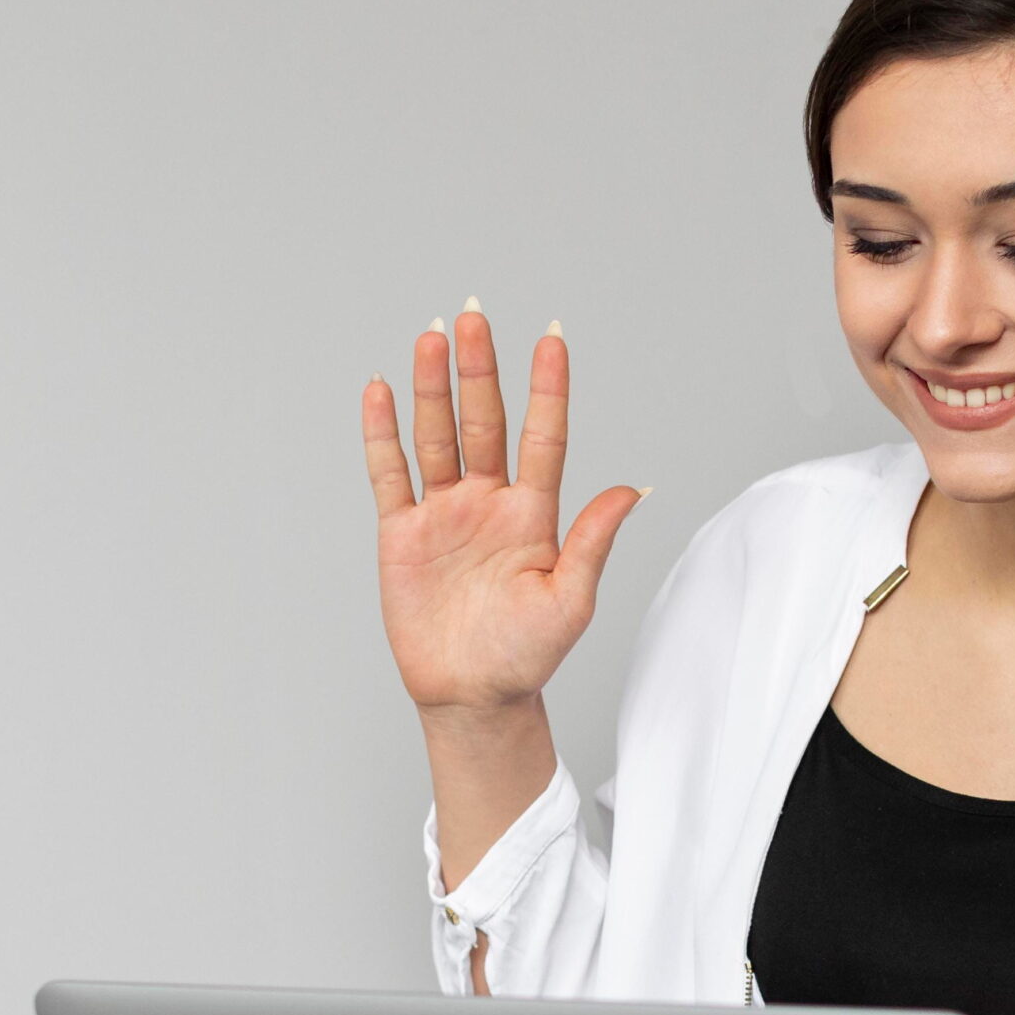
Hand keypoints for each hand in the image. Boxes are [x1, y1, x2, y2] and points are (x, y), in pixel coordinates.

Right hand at [364, 305, 643, 714]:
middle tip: (472, 315)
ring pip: (438, 436)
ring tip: (431, 337)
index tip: (553, 337)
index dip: (547, 388)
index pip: (543, 436)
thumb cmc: (527, 655)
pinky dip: (383, 434)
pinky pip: (391, 473)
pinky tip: (381, 390)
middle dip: (479, 369)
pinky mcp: (404, 534)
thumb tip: (633, 489)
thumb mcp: (570, 601)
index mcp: (536, 514)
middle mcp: (490, 502)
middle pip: (484, 421)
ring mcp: (445, 514)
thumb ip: (592, 541)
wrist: (473, 698)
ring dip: (432, 388)